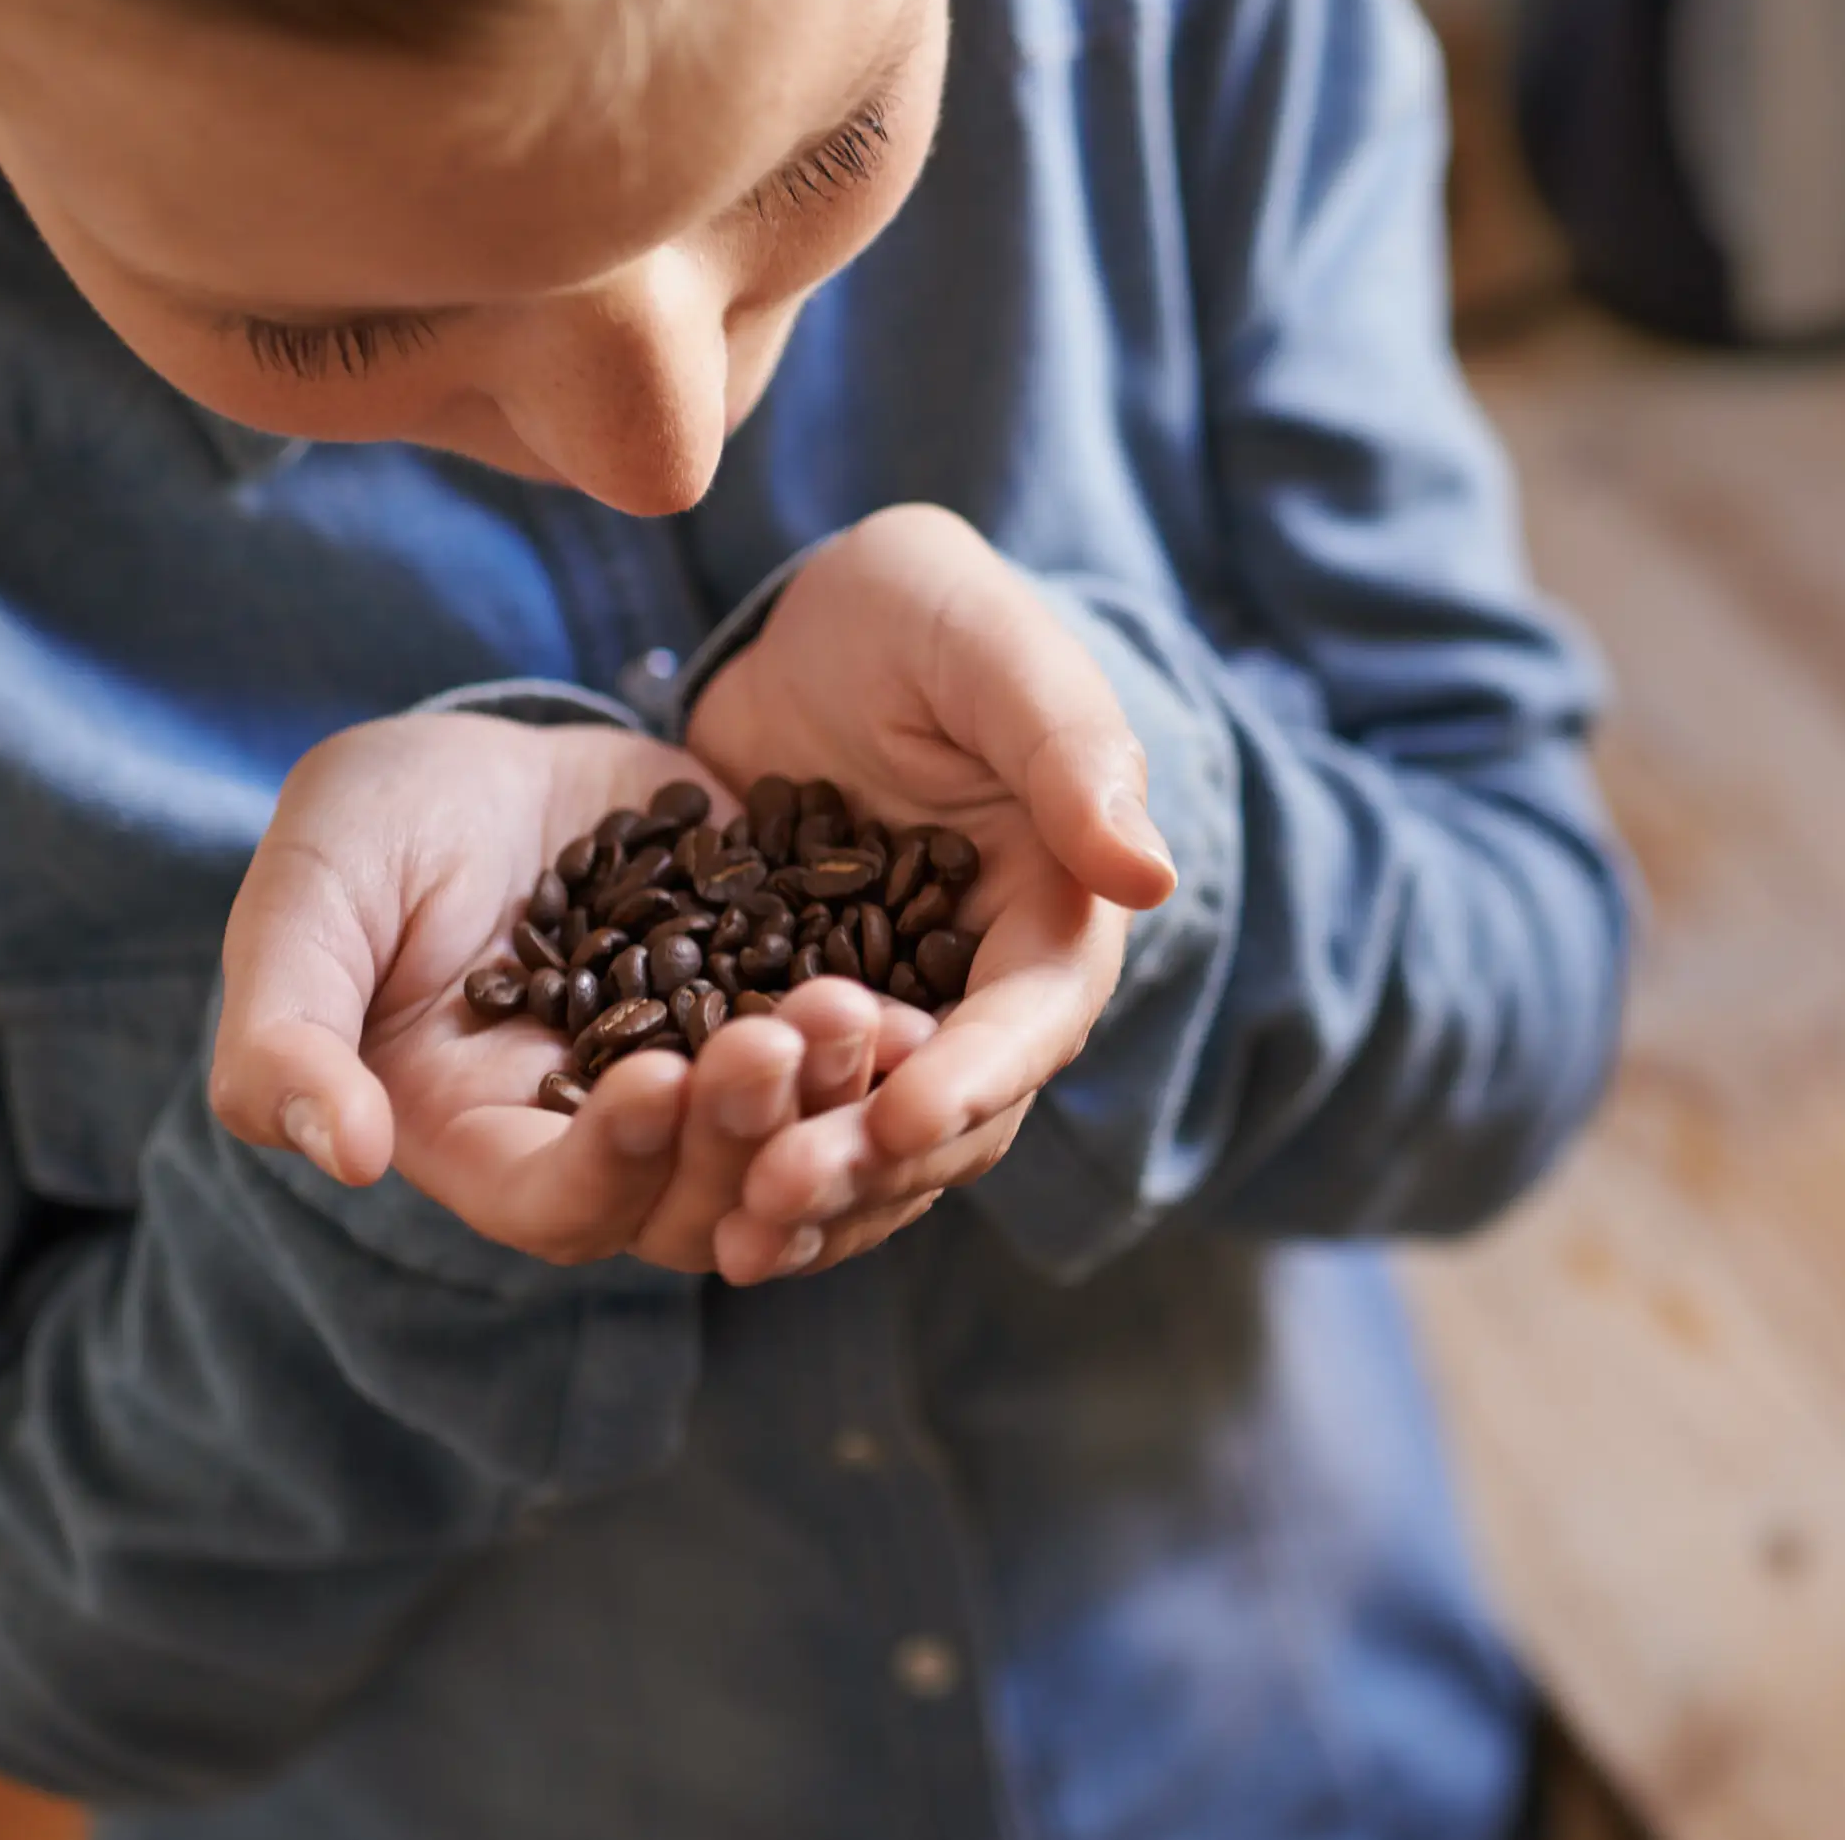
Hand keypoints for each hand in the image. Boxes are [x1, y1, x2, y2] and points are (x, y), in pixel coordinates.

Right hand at [211, 713, 884, 1273]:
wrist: (494, 751)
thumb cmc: (369, 828)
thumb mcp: (309, 901)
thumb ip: (286, 1030)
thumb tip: (342, 1151)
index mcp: (480, 1137)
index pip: (555, 1202)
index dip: (610, 1166)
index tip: (656, 1085)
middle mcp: (603, 1139)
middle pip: (692, 1196)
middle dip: (744, 1131)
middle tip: (787, 1038)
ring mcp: (703, 1082)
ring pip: (785, 1145)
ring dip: (826, 1099)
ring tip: (858, 1014)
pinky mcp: (777, 1013)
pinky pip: (844, 1065)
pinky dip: (882, 1050)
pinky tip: (916, 997)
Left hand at [686, 505, 1176, 1280]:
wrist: (807, 619)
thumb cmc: (922, 608)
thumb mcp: (989, 650)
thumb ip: (1069, 750)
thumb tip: (1151, 877)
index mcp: (1056, 905)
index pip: (1032, 1018)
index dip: (971, 1076)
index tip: (896, 1115)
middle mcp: (983, 983)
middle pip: (953, 1112)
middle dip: (873, 1163)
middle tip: (778, 1194)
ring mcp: (891, 1013)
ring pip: (874, 1143)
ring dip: (817, 1196)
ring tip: (735, 1236)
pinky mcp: (798, 1025)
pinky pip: (790, 1121)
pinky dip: (749, 1171)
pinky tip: (692, 1218)